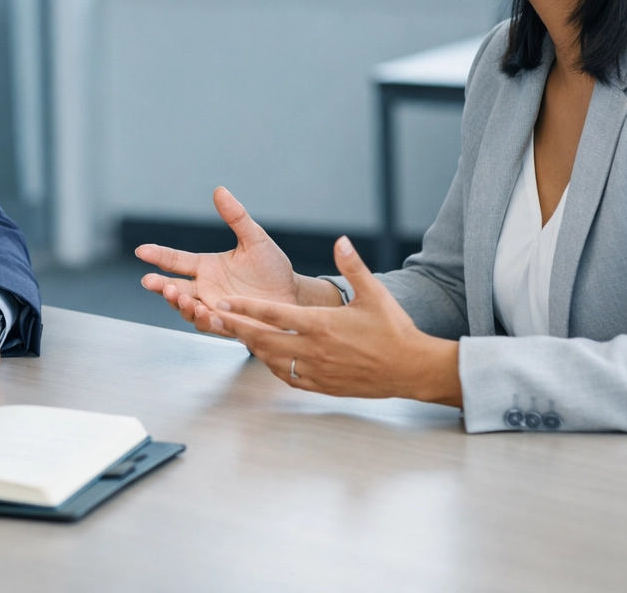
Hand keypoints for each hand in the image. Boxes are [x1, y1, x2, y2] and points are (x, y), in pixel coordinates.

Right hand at [136, 186, 341, 335]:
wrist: (293, 294)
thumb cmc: (272, 267)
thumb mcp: (255, 239)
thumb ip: (236, 217)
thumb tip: (220, 190)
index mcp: (206, 267)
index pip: (176, 260)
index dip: (158, 255)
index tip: (142, 250)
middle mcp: (205, 288)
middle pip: (174, 288)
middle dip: (161, 286)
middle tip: (150, 281)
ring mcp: (214, 308)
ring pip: (188, 309)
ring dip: (180, 304)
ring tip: (180, 297)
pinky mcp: (228, 325)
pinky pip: (211, 326)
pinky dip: (205, 321)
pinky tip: (204, 313)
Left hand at [214, 237, 462, 405]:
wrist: (410, 368)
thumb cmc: (394, 329)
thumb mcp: (375, 293)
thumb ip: (354, 266)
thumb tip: (341, 241)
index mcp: (322, 324)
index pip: (273, 314)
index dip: (245, 307)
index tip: (224, 301)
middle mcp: (315, 349)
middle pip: (263, 339)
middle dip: (237, 327)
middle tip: (215, 318)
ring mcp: (317, 370)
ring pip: (272, 360)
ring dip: (251, 347)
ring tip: (236, 335)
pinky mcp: (323, 386)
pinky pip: (288, 377)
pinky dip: (273, 366)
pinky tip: (268, 358)